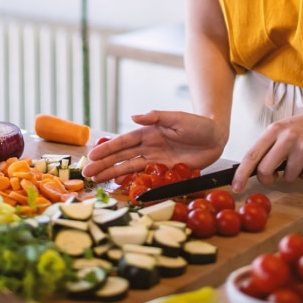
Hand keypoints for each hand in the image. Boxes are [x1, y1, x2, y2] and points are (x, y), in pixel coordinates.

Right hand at [82, 110, 226, 182]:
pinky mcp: (165, 170)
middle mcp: (148, 146)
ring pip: (129, 167)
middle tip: (86, 173)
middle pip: (122, 157)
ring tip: (95, 179)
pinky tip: (117, 185)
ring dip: (112, 173)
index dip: (108, 149)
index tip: (92, 155)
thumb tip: (134, 117)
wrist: (216, 136)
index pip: (124, 142)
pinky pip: (145, 176)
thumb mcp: (177, 118)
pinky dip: (131, 181)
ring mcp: (155, 159)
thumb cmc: (197, 124)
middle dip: (104, 164)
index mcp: (148, 132)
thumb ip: (156, 117)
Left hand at [231, 103, 302, 192]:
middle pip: (265, 170)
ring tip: (299, 158)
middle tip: (273, 176)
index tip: (236, 187)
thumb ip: (269, 147)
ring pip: (287, 177)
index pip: (252, 155)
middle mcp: (287, 138)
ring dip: (291, 174)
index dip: (241, 174)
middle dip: (267, 178)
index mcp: (274, 130)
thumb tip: (253, 169)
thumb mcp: (282, 129)